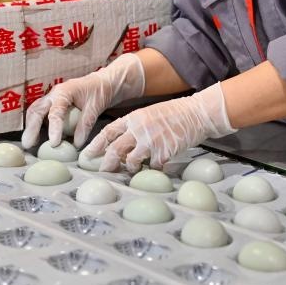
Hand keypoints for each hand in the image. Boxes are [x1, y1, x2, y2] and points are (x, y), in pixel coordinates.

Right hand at [21, 53, 144, 148]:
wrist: (102, 82)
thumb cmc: (100, 91)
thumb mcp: (96, 107)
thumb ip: (85, 124)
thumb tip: (76, 144)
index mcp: (65, 91)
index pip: (56, 111)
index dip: (54, 128)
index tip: (54, 143)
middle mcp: (54, 94)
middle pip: (37, 109)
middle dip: (31, 127)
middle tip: (28, 144)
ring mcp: (52, 98)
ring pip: (35, 111)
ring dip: (31, 127)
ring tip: (30, 144)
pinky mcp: (52, 104)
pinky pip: (40, 114)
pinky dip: (36, 125)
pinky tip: (37, 138)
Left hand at [82, 83, 235, 172]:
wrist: (198, 113)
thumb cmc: (176, 113)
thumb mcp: (151, 114)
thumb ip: (136, 127)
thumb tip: (123, 144)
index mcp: (134, 118)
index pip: (108, 131)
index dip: (96, 144)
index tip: (87, 155)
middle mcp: (139, 129)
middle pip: (115, 149)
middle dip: (106, 163)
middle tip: (104, 171)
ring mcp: (151, 141)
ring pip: (130, 161)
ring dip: (129, 168)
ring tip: (132, 169)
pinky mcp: (164, 152)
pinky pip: (152, 167)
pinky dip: (153, 170)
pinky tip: (157, 168)